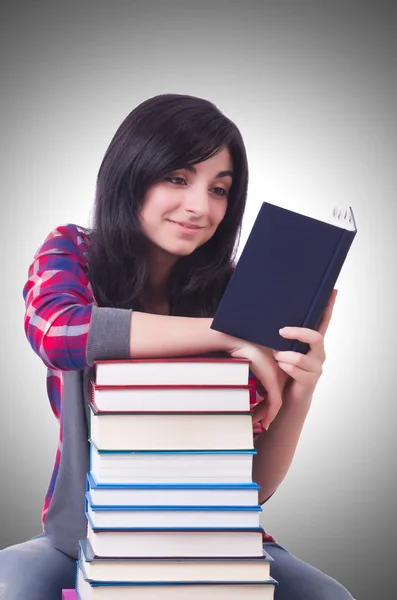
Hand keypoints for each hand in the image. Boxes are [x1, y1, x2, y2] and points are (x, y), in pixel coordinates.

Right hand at [227, 339, 285, 429]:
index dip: (267, 404)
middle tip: (256, 422)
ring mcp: (276, 378)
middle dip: (265, 412)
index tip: (260, 415)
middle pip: (274, 399)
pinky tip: (265, 422)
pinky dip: (270, 414)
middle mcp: (278, 374)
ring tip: (256, 423)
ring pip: (275, 403)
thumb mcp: (249, 366)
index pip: (273, 391)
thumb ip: (255, 377)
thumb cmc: (242, 351)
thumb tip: (255, 389)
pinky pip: (275, 403)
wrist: (240, 343)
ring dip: (266, 414)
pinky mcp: (273, 382)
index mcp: (273, 369)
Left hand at [272, 289, 337, 408]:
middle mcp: (318, 353)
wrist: (286, 398)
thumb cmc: (282, 370)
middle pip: (315, 337)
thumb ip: (282, 337)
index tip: (333, 291)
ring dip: (283, 356)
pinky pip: (295, 370)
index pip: (323, 322)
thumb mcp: (282, 349)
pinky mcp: (310, 381)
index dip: (328, 307)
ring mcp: (316, 367)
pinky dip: (284, 367)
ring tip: (275, 357)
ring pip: (300, 357)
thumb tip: (267, 318)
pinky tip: (279, 367)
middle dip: (297, 333)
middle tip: (281, 331)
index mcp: (313, 343)